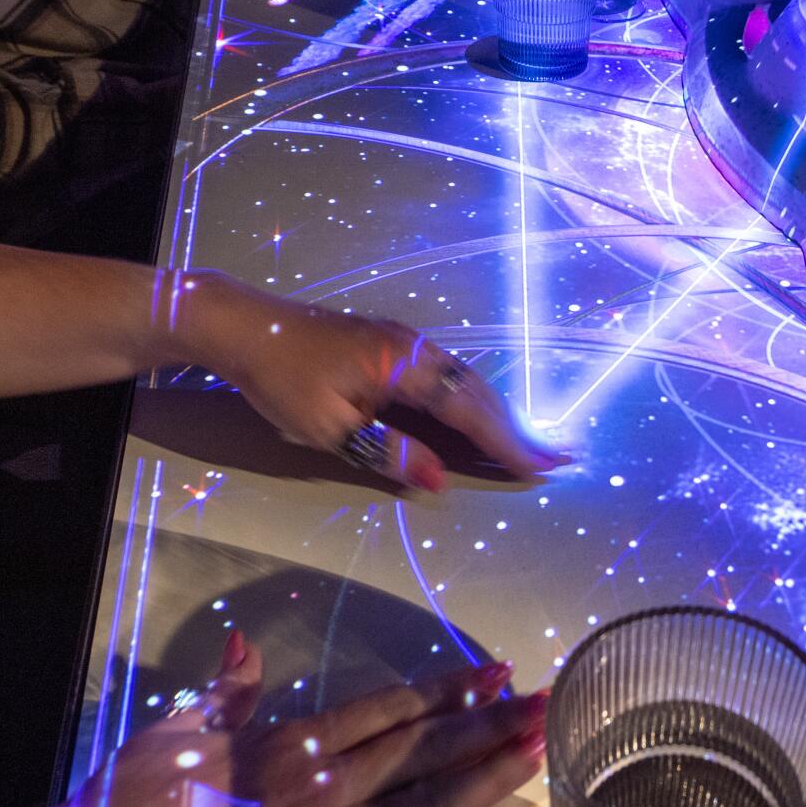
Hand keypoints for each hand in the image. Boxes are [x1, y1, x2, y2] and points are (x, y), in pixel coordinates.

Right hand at [5, 637, 546, 806]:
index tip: (496, 670)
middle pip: (424, 752)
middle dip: (490, 725)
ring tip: (537, 750)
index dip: (447, 690)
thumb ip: (222, 698)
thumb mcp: (167, 740)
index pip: (387, 709)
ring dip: (486, 779)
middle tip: (548, 701)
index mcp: (287, 747)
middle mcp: (321, 794)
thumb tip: (247, 648)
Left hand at [165, 272, 564, 488]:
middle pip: (478, 390)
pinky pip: (447, 374)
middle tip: (561, 456)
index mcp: (404, 364)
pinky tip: (482, 417)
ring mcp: (405, 340)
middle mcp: (415, 346)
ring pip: (465, 380)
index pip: (468, 409)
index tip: (543, 466)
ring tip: (534, 441)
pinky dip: (473, 400)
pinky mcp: (392, 343)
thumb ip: (388, 451)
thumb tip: (438, 479)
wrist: (244, 327)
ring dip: (500, 413)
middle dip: (520, 426)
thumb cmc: (281, 380)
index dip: (508, 441)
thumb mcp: (330, 428)